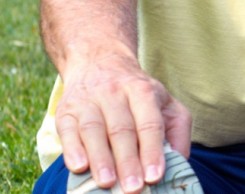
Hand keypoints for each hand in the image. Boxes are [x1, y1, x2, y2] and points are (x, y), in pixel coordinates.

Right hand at [54, 53, 191, 193]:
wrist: (98, 62)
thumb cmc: (138, 94)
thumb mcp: (165, 103)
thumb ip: (177, 131)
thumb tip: (179, 161)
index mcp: (143, 92)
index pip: (149, 123)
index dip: (152, 150)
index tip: (155, 176)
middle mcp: (114, 93)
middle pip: (122, 130)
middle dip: (128, 161)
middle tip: (133, 188)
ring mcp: (88, 101)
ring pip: (93, 130)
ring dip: (100, 159)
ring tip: (107, 183)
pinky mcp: (65, 110)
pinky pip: (67, 131)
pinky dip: (72, 150)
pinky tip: (79, 168)